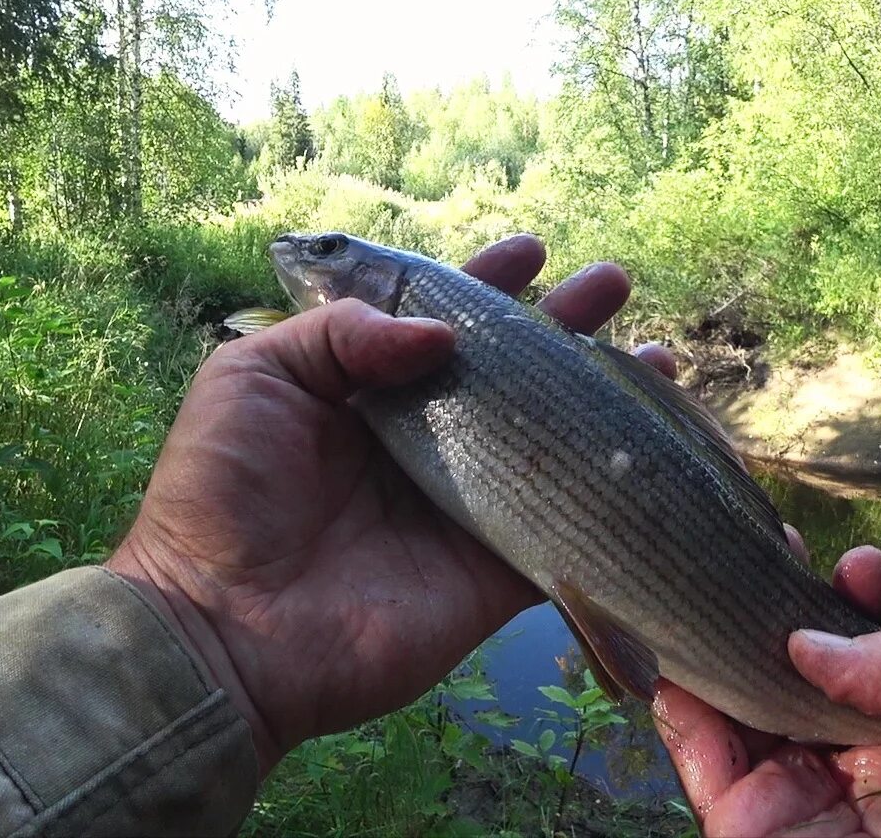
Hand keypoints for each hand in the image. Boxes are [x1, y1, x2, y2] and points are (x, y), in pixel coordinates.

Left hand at [108, 235, 661, 773]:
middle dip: (564, 325)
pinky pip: (568, 527)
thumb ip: (344, 335)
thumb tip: (443, 337)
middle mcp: (422, 441)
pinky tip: (657, 451)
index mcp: (361, 392)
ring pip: (552, 441)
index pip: (435, 325)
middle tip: (611, 284)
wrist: (227, 628)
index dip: (483, 286)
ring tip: (656, 356)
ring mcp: (463, 504)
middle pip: (508, 372)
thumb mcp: (255, 376)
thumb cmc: (222, 494)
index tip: (531, 252)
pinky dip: (616, 493)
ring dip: (606, 398)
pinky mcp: (494, 569)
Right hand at [653, 544, 880, 836]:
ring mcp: (796, 796)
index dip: (857, 604)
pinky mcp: (748, 831)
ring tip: (710, 581)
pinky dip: (681, 711)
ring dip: (720, 644)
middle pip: (795, 670)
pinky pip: (702, 764)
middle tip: (763, 545)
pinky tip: (677, 660)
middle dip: (776, 605)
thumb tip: (812, 640)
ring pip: (739, 706)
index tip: (854, 565)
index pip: (875, 655)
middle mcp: (851, 763)